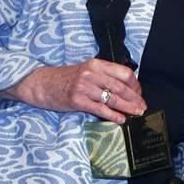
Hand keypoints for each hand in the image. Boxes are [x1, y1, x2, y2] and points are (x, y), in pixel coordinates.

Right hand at [1, 59, 145, 122]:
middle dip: (135, 98)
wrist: (41, 84)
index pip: (124, 73)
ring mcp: (84, 87)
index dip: (135, 85)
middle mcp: (91, 73)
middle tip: (143, 107)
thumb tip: (127, 89)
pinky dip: (113, 115)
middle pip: (121, 87)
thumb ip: (104, 76)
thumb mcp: (87, 71)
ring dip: (128, 107)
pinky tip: (120, 119)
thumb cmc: (66, 79)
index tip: (139, 94)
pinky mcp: (77, 100)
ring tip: (137, 113)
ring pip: (112, 98)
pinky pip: (100, 108)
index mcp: (97, 64)